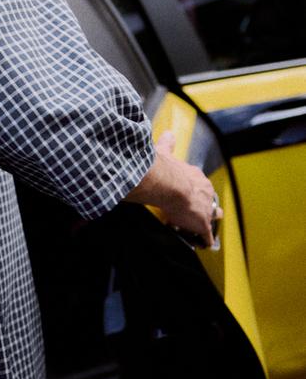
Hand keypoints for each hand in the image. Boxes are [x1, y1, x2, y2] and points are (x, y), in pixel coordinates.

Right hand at [125, 131, 222, 247]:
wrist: (170, 184)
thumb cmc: (166, 170)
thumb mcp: (166, 153)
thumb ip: (168, 144)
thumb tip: (167, 134)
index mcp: (196, 176)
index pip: (199, 184)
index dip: (194, 189)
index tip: (188, 193)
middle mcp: (205, 192)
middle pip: (209, 199)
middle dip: (205, 205)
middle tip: (196, 211)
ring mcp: (205, 209)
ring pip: (212, 216)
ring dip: (208, 222)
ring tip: (202, 229)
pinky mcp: (202, 224)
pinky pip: (206, 235)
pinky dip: (204, 239)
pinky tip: (203, 244)